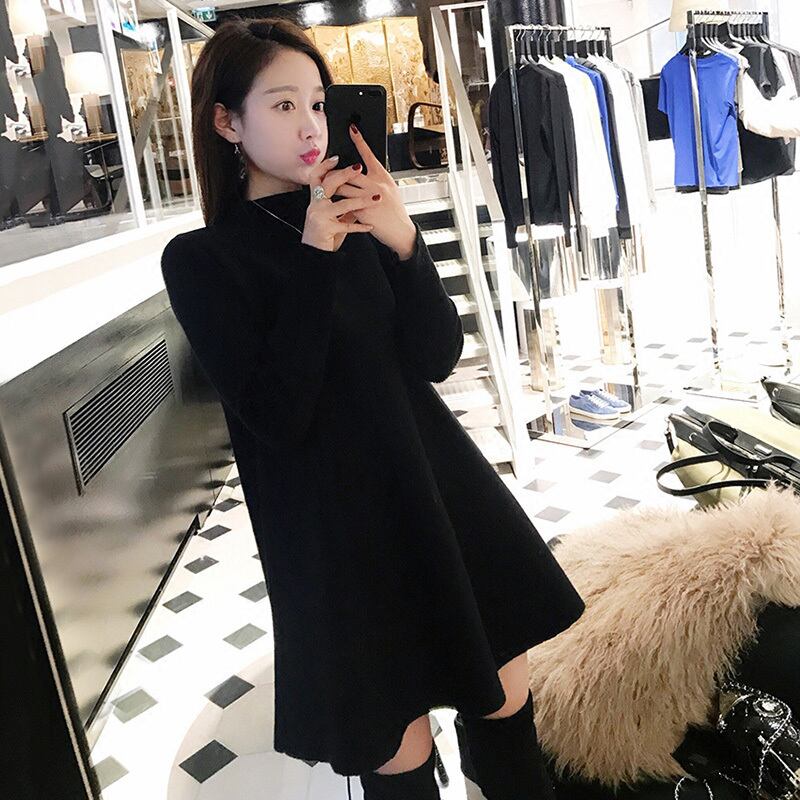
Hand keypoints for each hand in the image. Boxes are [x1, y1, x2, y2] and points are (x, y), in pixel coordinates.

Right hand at [301, 155, 380, 251]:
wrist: (315, 255)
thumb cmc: (325, 235)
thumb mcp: (334, 218)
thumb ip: (345, 206)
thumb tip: (359, 196)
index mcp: (316, 200)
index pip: (317, 177)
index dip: (325, 166)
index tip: (337, 158)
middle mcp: (315, 205)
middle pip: (329, 184)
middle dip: (345, 174)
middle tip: (359, 168)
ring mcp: (320, 216)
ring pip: (343, 204)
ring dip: (362, 200)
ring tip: (376, 199)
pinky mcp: (326, 229)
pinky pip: (346, 225)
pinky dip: (360, 226)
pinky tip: (370, 225)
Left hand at [329, 124, 416, 258]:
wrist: (399, 231)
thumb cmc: (395, 212)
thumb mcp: (391, 190)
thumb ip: (378, 180)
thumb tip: (367, 171)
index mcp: (383, 176)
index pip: (369, 155)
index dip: (359, 141)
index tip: (352, 129)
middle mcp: (375, 184)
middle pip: (350, 171)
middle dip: (337, 171)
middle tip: (328, 169)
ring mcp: (367, 197)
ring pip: (342, 186)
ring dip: (333, 186)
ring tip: (328, 187)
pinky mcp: (361, 210)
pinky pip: (344, 202)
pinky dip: (337, 201)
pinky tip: (333, 202)